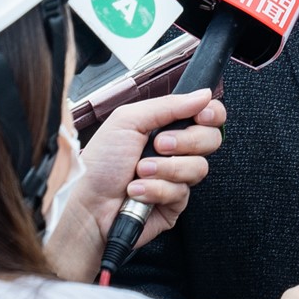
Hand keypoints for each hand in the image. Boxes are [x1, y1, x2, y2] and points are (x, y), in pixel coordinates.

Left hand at [45, 88, 225, 281]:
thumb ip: (169, 104)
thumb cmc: (99, 163)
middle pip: (211, 139)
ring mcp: (176, 178)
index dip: (211, 114)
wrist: (86, 204)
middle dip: (186, 141)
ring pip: (198, 168)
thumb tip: (203, 94)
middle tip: (159, 144)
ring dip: (165, 168)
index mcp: (166, 126)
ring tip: (139, 171)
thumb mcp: (128, 121)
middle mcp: (175, 151)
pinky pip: (182, 193)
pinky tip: (137, 190)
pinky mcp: (174, 204)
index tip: (202, 116)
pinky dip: (156, 189)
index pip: (207, 115)